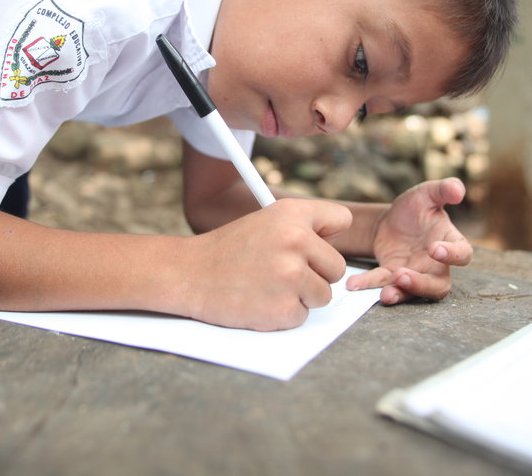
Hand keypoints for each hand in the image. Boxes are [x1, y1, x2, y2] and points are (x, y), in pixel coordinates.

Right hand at [185, 198, 349, 330]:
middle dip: (314, 274)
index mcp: (291, 215)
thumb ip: (306, 222)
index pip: (341, 219)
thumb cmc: (231, 249)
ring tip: (268, 285)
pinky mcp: (284, 309)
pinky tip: (261, 300)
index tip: (312, 243)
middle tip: (282, 272)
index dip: (326, 235)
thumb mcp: (267, 219)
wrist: (190, 274)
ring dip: (300, 296)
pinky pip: (303, 316)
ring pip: (322, 295)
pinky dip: (284, 314)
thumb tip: (340, 236)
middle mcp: (295, 242)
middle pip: (336, 268)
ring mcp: (290, 277)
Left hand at [346, 178, 472, 303]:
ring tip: (386, 294)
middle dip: (421, 284)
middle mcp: (435, 265)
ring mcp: (415, 274)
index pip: (462, 254)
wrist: (390, 220)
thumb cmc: (417, 207)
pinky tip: (355, 283)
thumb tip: (459, 190)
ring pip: (413, 292)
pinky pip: (384, 284)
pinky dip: (371, 285)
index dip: (453, 255)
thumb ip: (444, 189)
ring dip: (400, 293)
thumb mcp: (427, 194)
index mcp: (450, 242)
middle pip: (439, 285)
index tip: (435, 250)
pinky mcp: (392, 276)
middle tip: (402, 276)